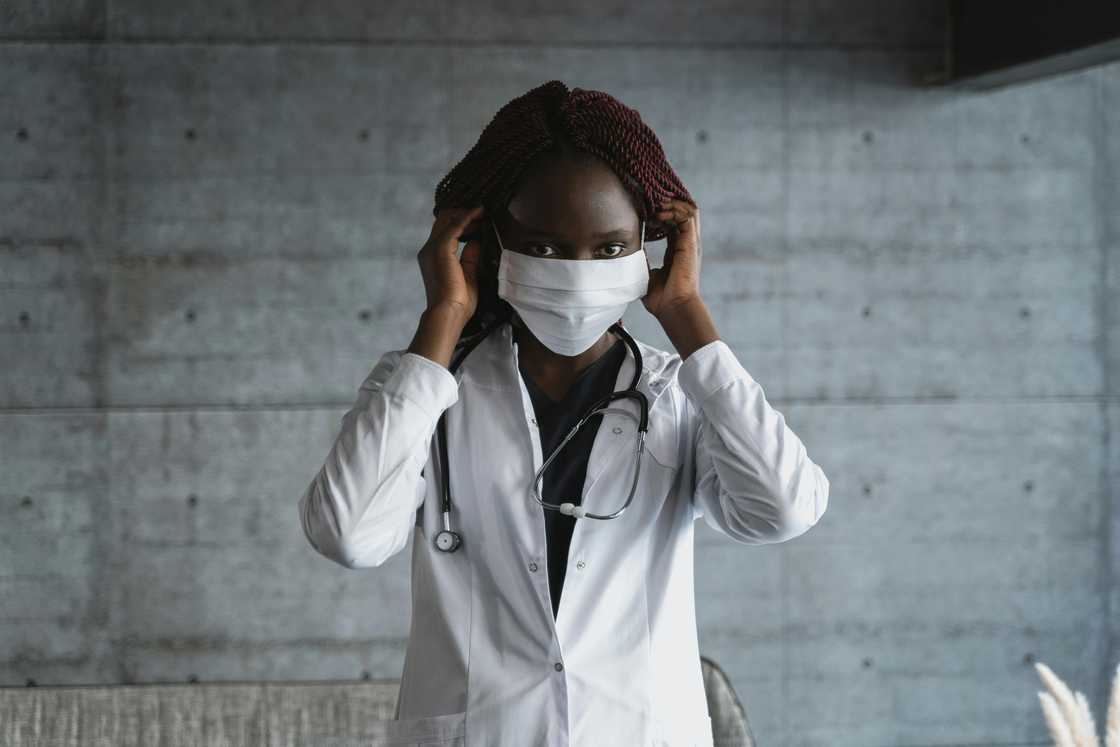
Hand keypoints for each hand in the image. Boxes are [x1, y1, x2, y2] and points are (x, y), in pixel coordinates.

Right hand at [416, 206, 486, 322]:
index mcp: (432, 257)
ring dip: (466, 213)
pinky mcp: (440, 248)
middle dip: (463, 213)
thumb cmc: (458, 302)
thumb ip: (469, 256)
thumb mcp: (468, 274)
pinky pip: (455, 225)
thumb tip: (476, 241)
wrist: (448, 312)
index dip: (461, 222)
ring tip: (484, 213)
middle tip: (483, 213)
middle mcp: (428, 250)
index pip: (444, 230)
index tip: (480, 220)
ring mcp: (432, 248)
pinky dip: (468, 217)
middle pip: (444, 220)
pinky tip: (480, 213)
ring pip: (448, 218)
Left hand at [642, 198, 701, 318]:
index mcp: (677, 250)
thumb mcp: (645, 273)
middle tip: (651, 200)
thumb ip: (640, 260)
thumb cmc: (660, 297)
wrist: (672, 307)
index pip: (674, 222)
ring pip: (689, 210)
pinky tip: (658, 214)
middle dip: (669, 202)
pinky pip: (687, 217)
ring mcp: (690, 243)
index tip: (645, 209)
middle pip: (684, 212)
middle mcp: (686, 243)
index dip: (661, 212)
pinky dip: (674, 211)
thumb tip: (628, 250)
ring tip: (656, 203)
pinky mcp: (691, 243)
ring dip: (672, 203)